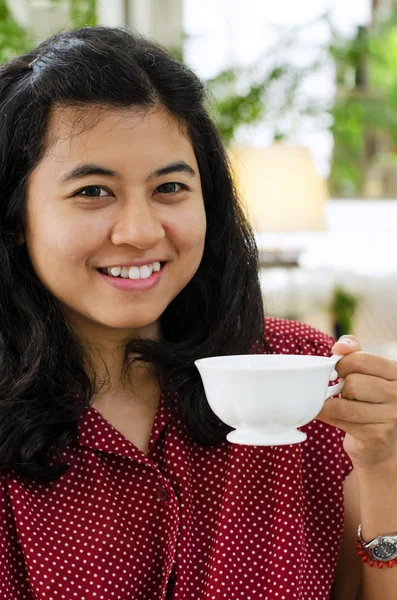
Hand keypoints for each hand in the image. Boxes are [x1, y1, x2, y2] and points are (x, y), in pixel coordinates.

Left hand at [315, 335, 396, 471]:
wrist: (379, 446)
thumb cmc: (369, 402)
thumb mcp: (366, 373)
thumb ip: (354, 352)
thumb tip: (339, 347)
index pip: (361, 359)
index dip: (342, 364)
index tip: (337, 372)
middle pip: (353, 382)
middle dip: (340, 387)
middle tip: (342, 393)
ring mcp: (391, 416)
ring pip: (345, 403)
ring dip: (331, 404)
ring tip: (336, 405)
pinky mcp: (377, 435)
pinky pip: (341, 420)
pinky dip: (327, 416)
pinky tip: (330, 416)